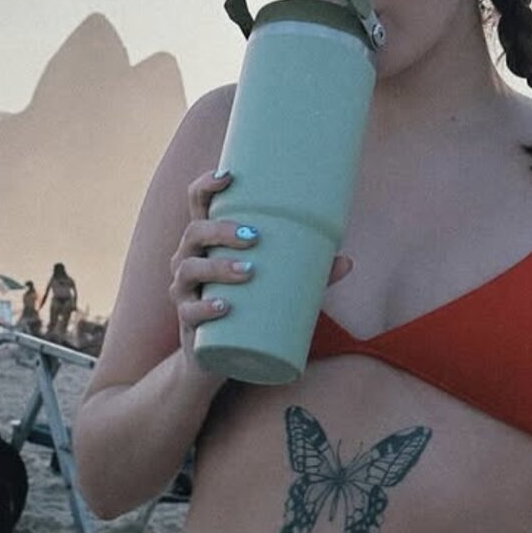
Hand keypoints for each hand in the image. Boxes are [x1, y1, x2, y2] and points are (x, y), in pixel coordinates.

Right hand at [169, 169, 352, 367]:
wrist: (217, 357)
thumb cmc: (247, 306)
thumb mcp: (276, 284)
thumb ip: (310, 273)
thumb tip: (347, 261)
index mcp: (207, 241)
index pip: (198, 204)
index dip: (206, 186)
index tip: (228, 175)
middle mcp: (189, 259)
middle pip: (194, 232)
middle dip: (221, 230)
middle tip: (254, 236)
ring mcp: (184, 290)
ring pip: (190, 269)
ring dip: (218, 267)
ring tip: (249, 270)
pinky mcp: (187, 322)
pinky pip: (189, 312)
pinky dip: (205, 308)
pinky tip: (223, 306)